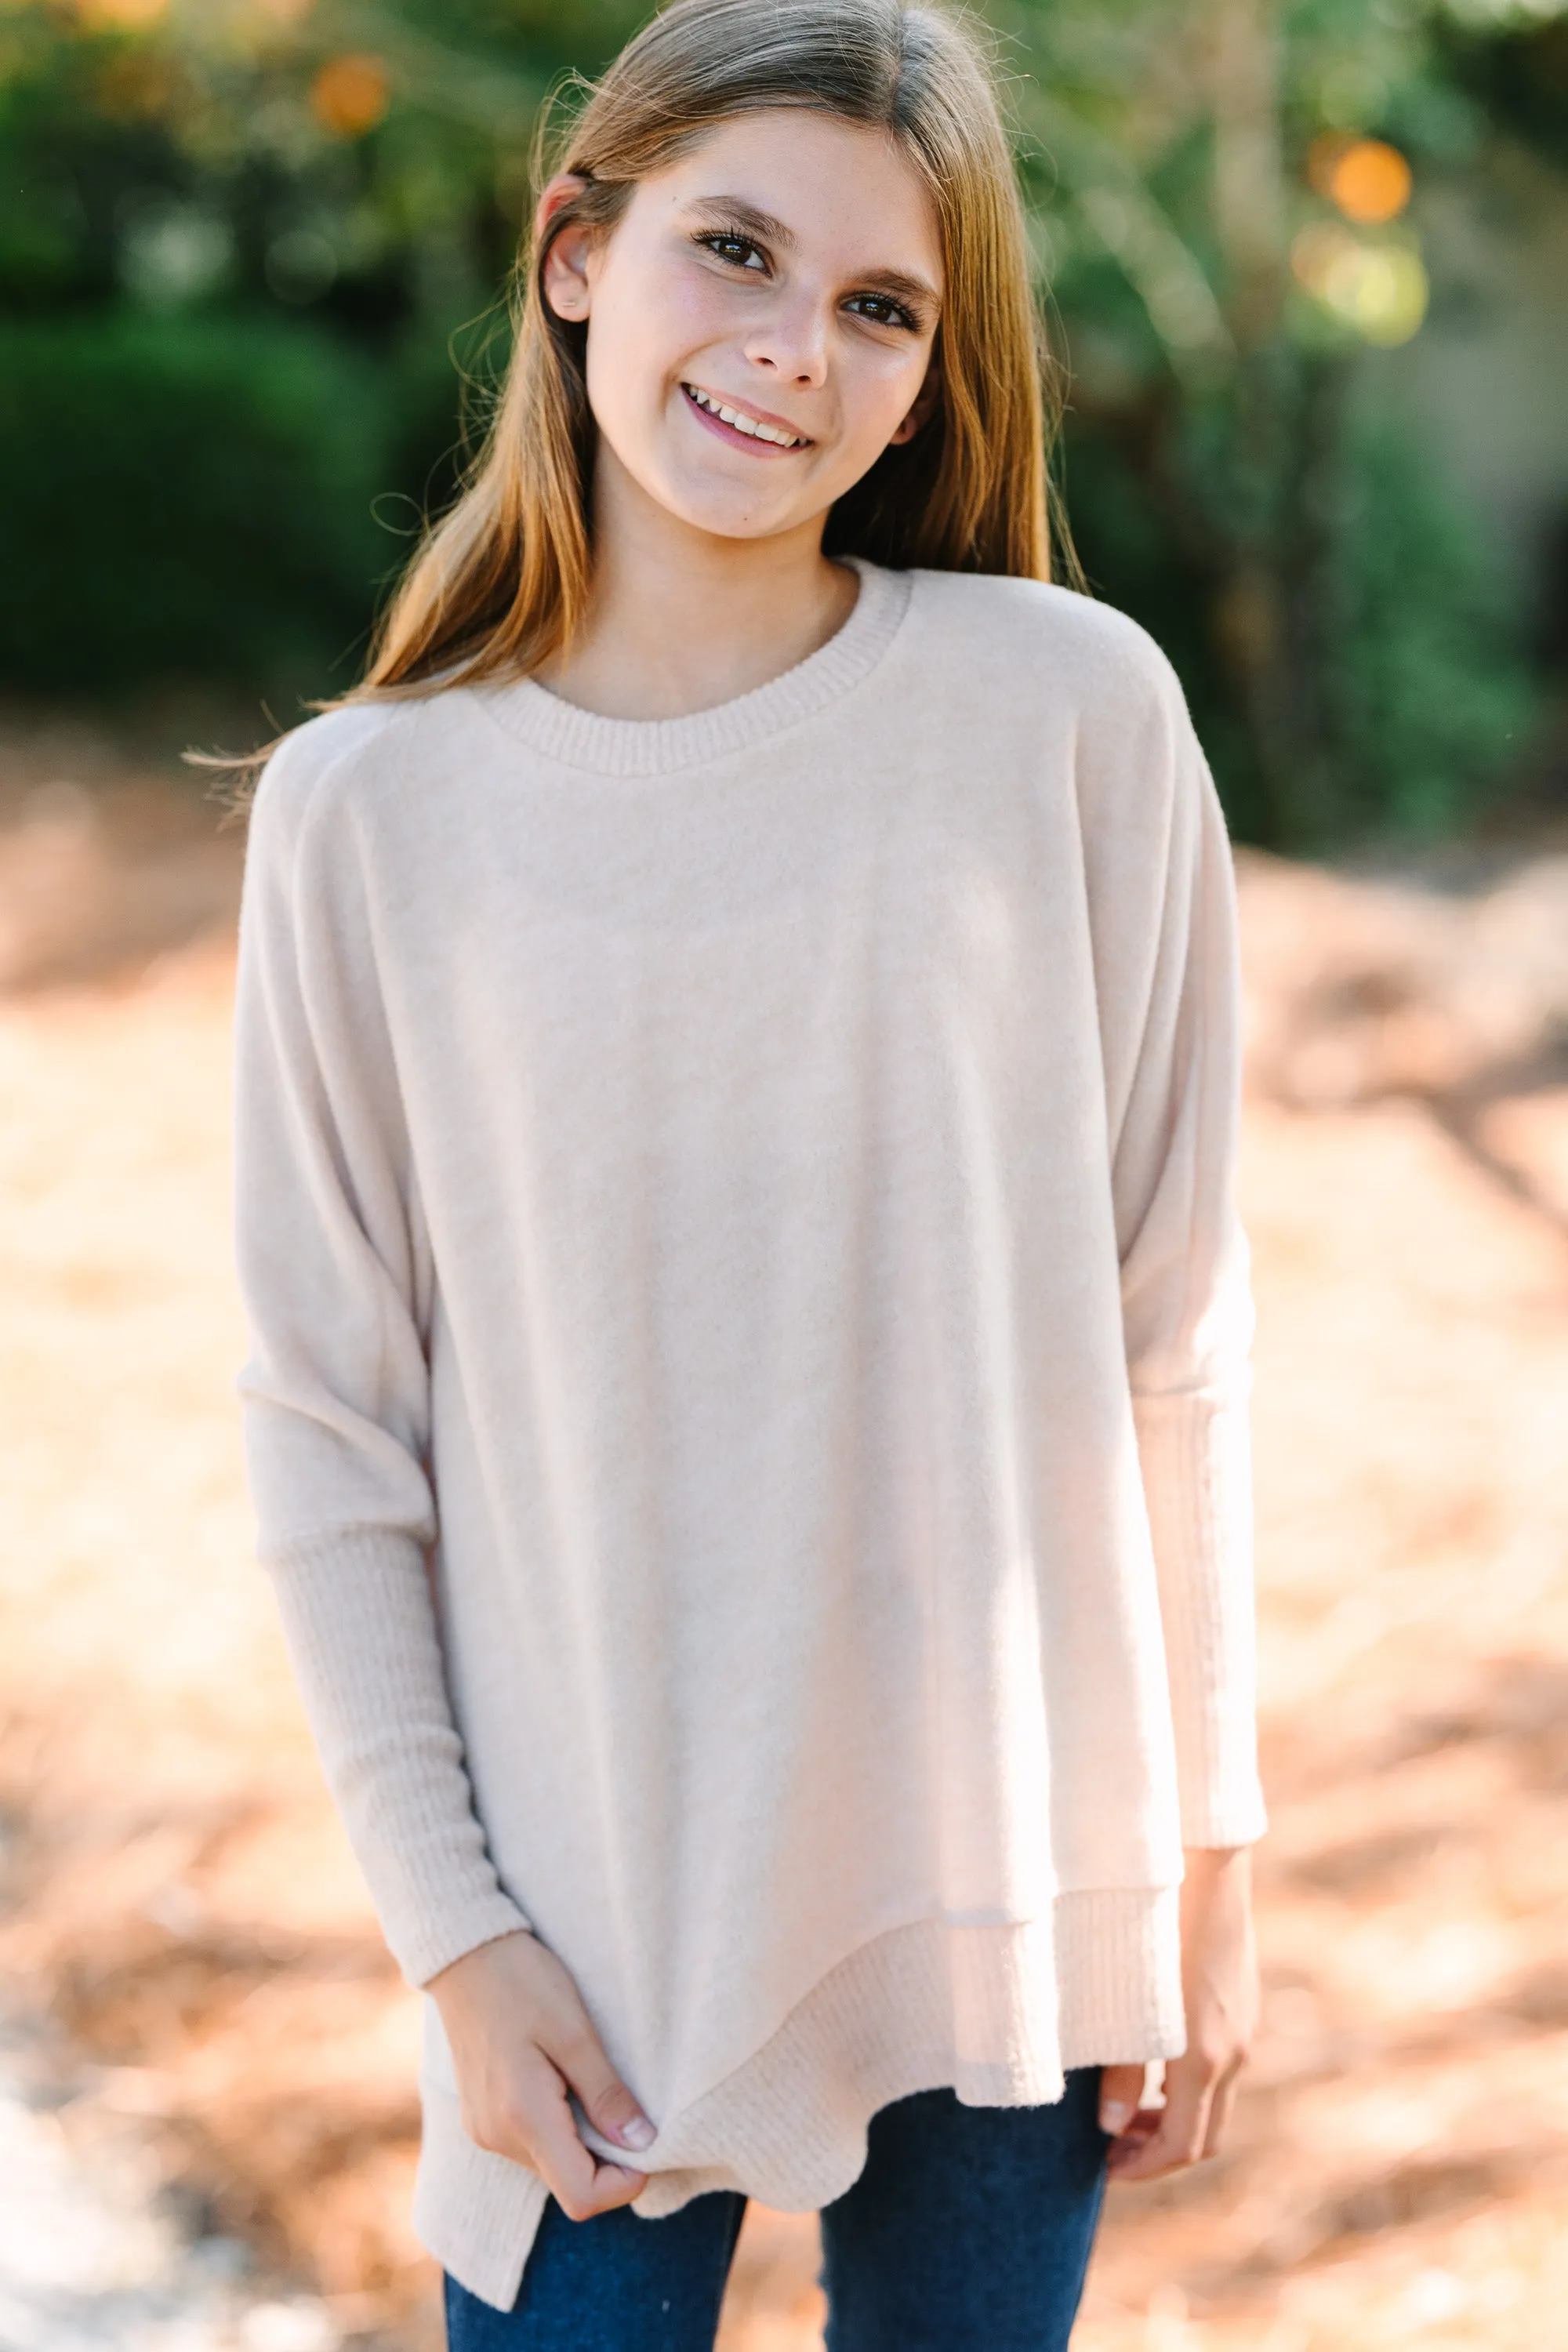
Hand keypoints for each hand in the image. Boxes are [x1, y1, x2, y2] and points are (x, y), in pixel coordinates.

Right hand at [428, 1929, 655, 2219]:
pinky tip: (565, 2082)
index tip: (647, 2142)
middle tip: (626, 2106)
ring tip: (592, 2084)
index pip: (580, 2196)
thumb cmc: (522, 1981)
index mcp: (523, 2117)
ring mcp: (484, 2130)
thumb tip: (642, 2143)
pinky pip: (530, 2145)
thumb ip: (606, 2093)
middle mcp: (497, 2136)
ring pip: (550, 2166)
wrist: (464, 1955)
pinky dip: (558, 2129)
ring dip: (582, 2141)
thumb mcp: (575, 2030)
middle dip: (607, 2160)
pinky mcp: (481, 2118)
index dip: (623, 2183)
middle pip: (568, 2184)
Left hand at [1098, 1845, 1256, 2181]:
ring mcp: (1244, 2028)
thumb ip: (1121, 2069)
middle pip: (1205, 2137)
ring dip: (1174, 2120)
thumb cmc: (1155, 1926)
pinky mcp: (1243, 2005)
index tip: (1103, 2168)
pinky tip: (1151, 2067)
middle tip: (1111, 2150)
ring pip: (1215, 2104)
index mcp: (1205, 2057)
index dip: (1143, 2167)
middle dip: (1159, 2153)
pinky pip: (1221, 2070)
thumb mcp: (1128, 2002)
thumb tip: (1112, 2126)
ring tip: (1124, 2113)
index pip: (1183, 2146)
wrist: (1204, 1863)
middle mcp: (1235, 2051)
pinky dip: (1188, 2089)